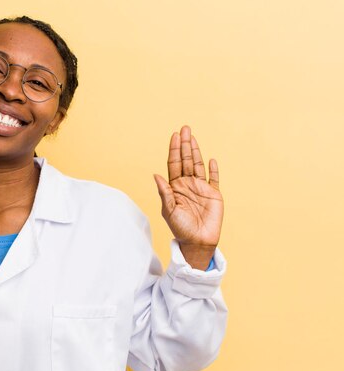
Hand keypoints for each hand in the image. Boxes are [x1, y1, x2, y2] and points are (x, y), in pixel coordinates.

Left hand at [153, 126, 222, 268]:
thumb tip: (156, 175)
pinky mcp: (214, 194)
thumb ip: (164, 192)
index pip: (174, 164)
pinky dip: (213, 169)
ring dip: (196, 151)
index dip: (174, 150)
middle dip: (185, 144)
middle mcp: (187, 184)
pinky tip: (211, 158)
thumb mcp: (169, 210)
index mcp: (175, 187)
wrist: (197, 242)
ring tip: (193, 137)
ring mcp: (201, 188)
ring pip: (198, 165)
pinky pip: (214, 178)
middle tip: (184, 128)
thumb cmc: (180, 228)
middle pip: (186, 160)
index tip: (174, 136)